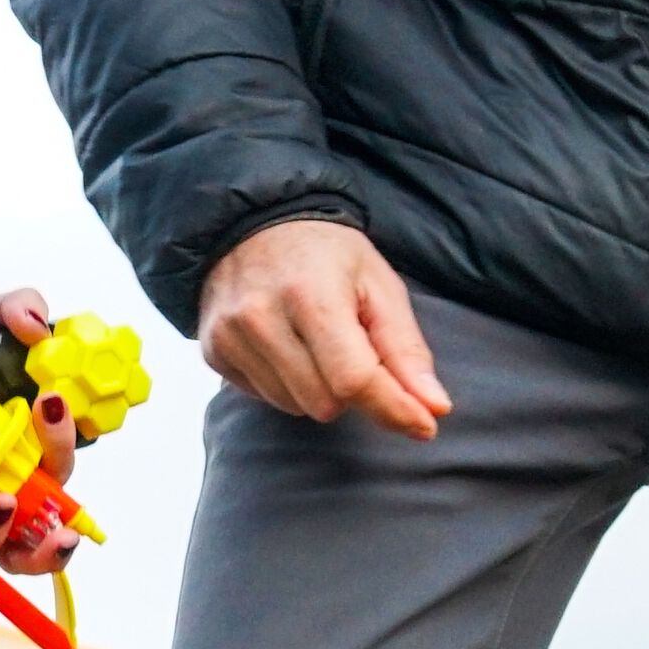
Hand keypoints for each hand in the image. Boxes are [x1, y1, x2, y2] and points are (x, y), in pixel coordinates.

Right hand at [196, 217, 448, 438]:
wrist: (251, 223)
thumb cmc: (326, 254)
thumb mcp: (378, 285)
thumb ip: (405, 350)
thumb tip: (435, 409)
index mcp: (310, 294)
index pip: (353, 378)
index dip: (393, 408)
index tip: (424, 425)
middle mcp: (260, 318)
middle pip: (325, 403)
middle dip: (350, 389)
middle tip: (351, 348)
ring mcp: (230, 337)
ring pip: (295, 407)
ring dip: (317, 388)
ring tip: (314, 342)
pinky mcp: (214, 352)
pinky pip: (266, 399)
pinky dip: (286, 383)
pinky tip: (285, 345)